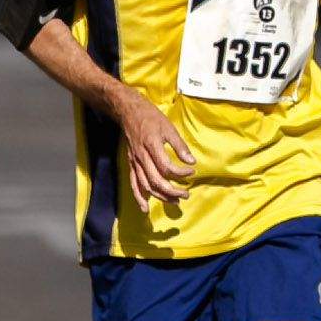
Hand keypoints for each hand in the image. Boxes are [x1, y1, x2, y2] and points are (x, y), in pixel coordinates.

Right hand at [115, 89, 195, 211]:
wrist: (129, 112)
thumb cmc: (151, 117)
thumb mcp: (168, 127)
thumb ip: (179, 146)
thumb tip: (191, 161)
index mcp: (152, 146)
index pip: (167, 167)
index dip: (180, 173)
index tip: (192, 171)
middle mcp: (141, 157)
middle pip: (156, 181)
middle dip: (172, 191)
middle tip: (185, 194)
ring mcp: (135, 162)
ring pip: (146, 185)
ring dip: (160, 196)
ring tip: (174, 202)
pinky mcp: (131, 164)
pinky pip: (134, 184)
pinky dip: (139, 197)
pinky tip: (145, 208)